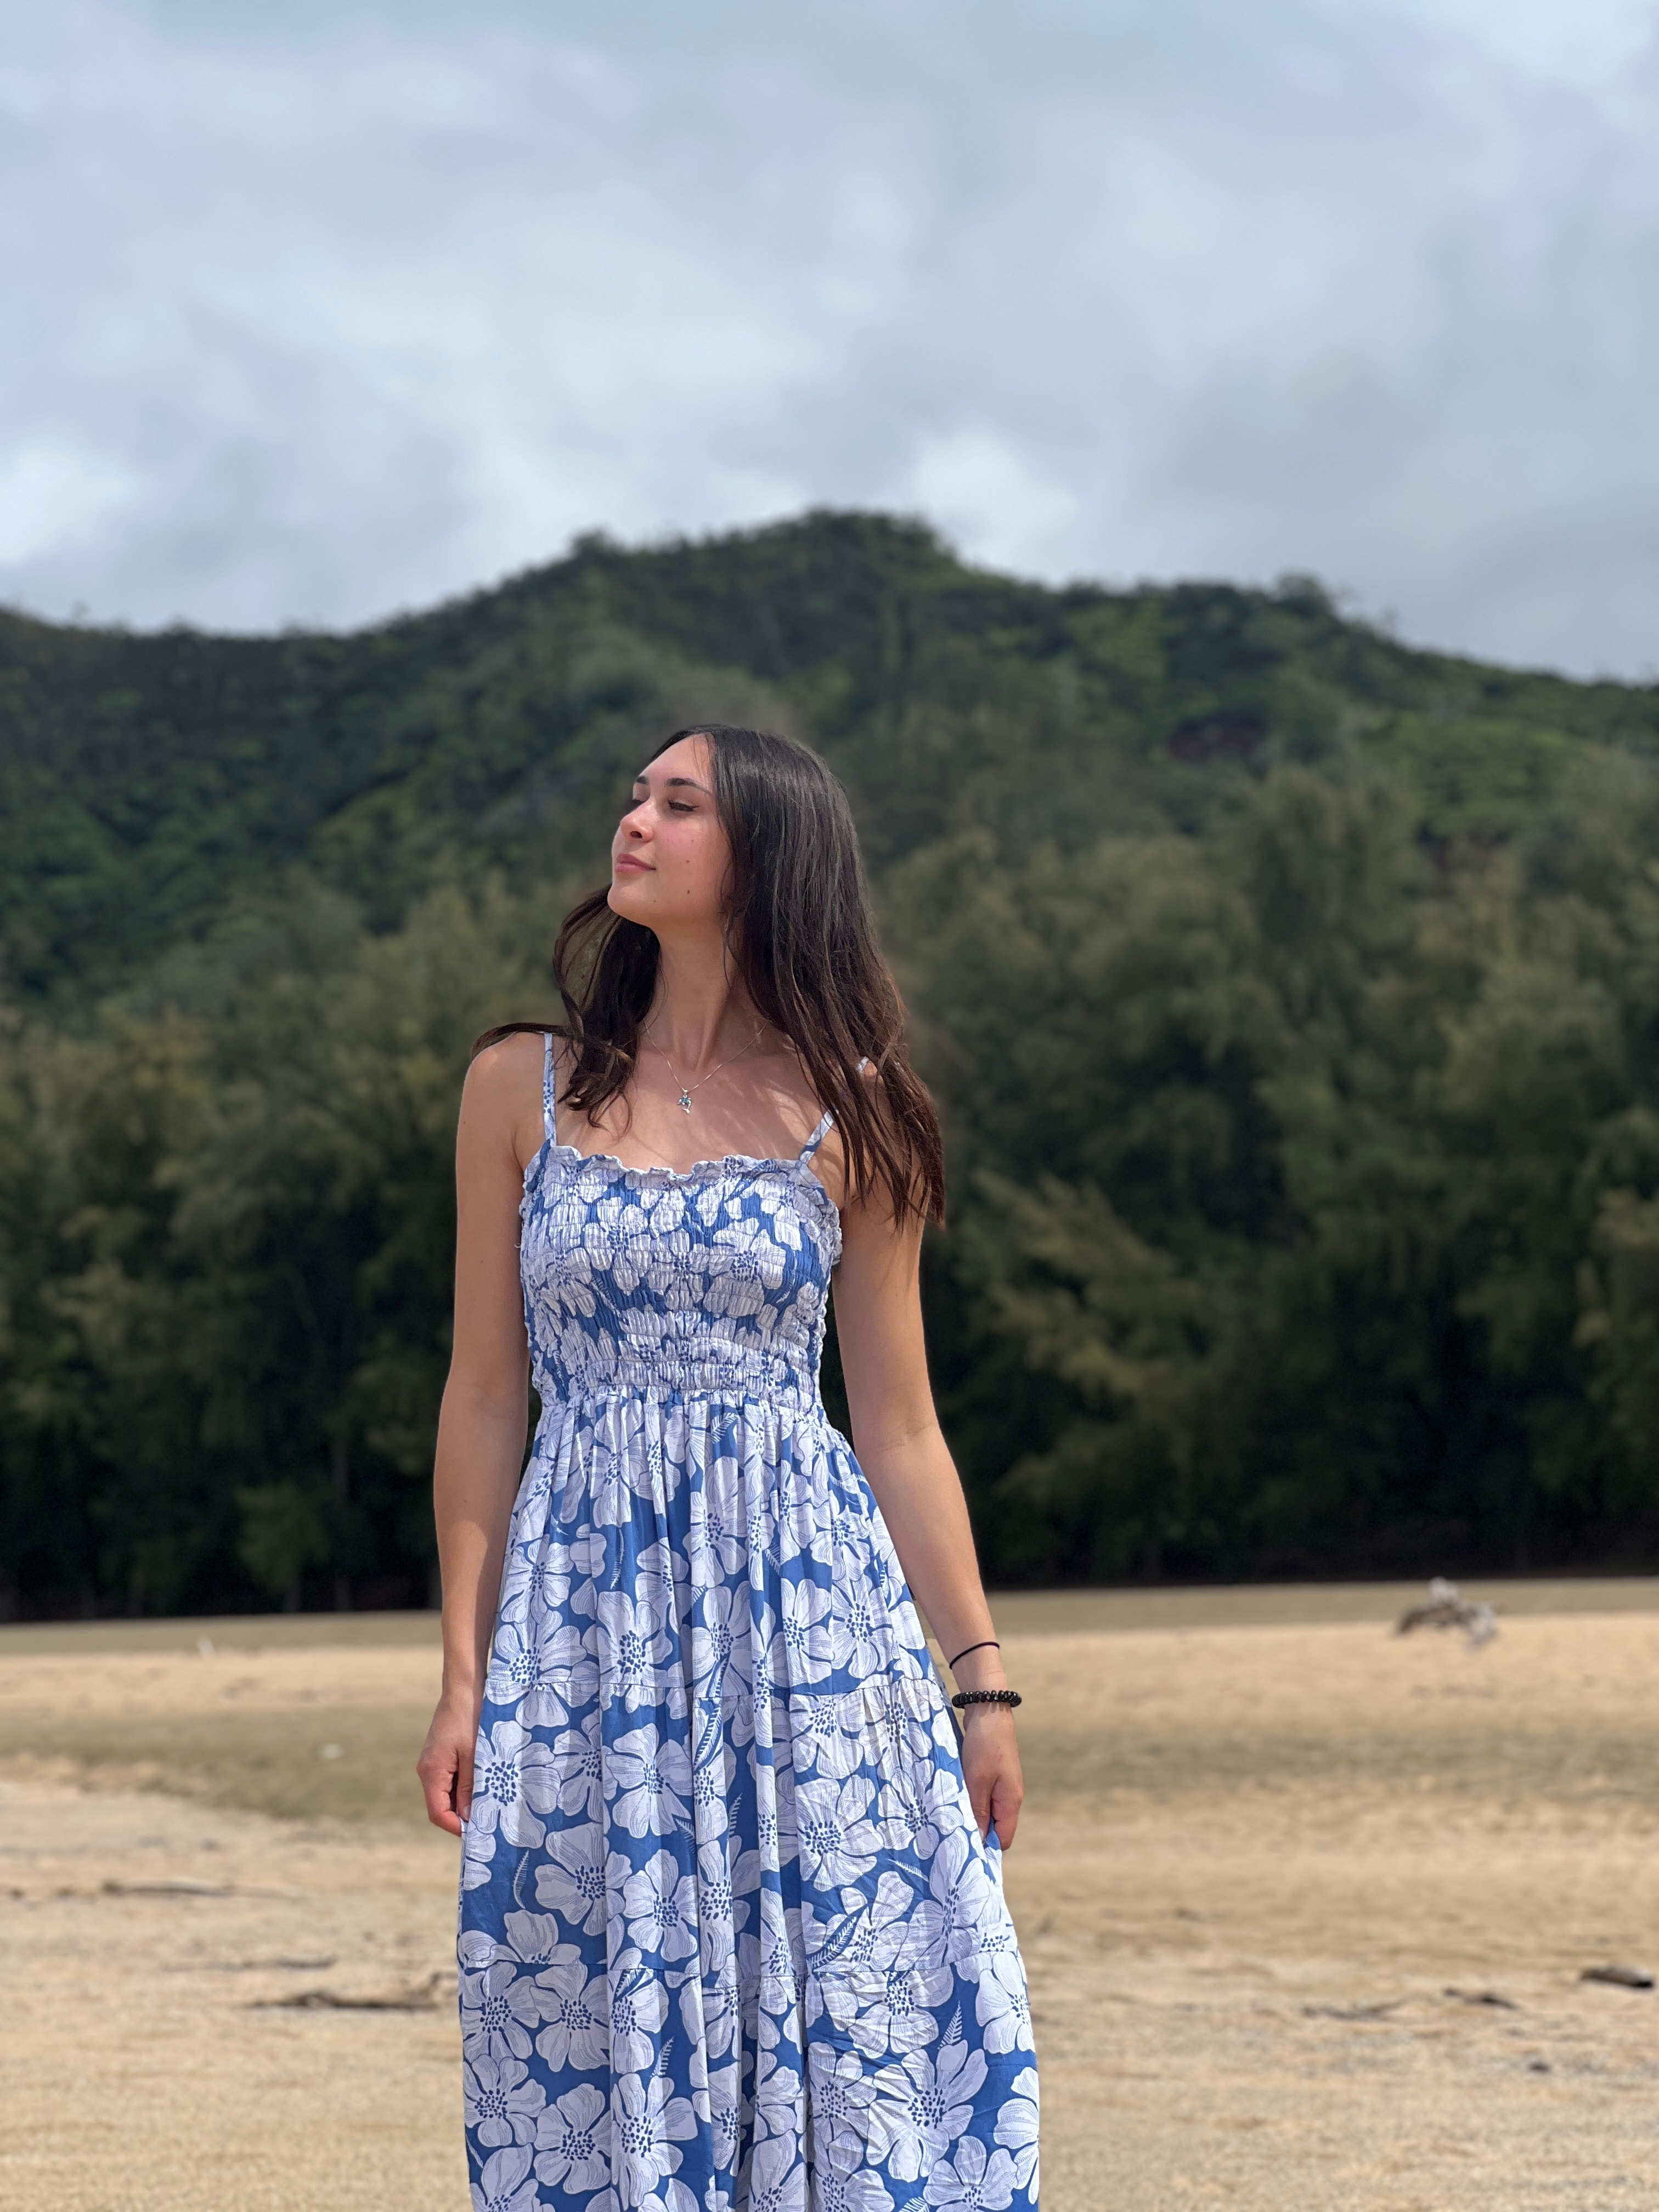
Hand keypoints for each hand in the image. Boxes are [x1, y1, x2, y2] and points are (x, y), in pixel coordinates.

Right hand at [417, 1688, 480, 1834]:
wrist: (464, 1688)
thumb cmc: (471, 1719)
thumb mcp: (474, 1756)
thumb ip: (469, 1788)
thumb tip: (466, 1818)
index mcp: (431, 1772)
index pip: (438, 1813)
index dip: (455, 1827)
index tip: (477, 1834)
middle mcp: (427, 1770)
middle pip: (440, 1805)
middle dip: (461, 1816)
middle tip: (486, 1821)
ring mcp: (432, 1762)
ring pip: (445, 1793)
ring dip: (464, 1801)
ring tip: (487, 1804)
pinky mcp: (440, 1755)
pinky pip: (449, 1780)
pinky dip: (463, 1787)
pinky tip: (481, 1785)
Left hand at [959, 1705, 1022, 1848]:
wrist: (988, 1709)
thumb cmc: (984, 1746)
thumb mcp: (978, 1780)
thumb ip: (978, 1811)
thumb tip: (978, 1841)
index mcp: (1010, 1801)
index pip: (1002, 1839)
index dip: (985, 1848)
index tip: (962, 1851)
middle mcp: (1008, 1797)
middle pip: (994, 1826)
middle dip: (974, 1831)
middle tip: (949, 1835)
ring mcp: (1000, 1785)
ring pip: (985, 1810)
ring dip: (969, 1813)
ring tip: (947, 1817)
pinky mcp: (991, 1774)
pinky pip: (981, 1796)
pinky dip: (968, 1799)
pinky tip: (952, 1797)